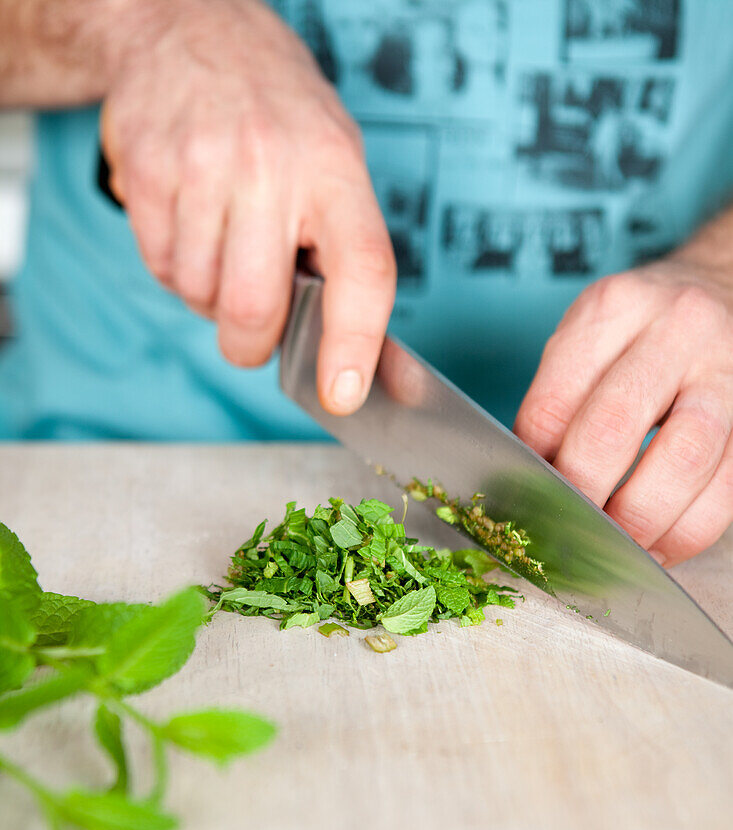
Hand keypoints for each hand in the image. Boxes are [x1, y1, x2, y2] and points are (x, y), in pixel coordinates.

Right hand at [101, 0, 395, 413]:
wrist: (185, 26)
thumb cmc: (275, 110)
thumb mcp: (334, 160)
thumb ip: (343, 252)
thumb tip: (360, 359)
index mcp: (334, 168)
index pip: (362, 271)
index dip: (355, 344)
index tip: (344, 393)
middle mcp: (270, 165)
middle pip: (255, 308)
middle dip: (250, 344)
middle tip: (254, 332)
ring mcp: (202, 166)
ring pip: (198, 296)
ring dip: (208, 298)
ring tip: (222, 245)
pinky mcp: (146, 171)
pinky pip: (158, 267)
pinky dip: (174, 269)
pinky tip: (189, 224)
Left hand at [514, 250, 732, 565]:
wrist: (722, 288)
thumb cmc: (639, 331)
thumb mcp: (587, 341)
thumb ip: (556, 406)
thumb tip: (527, 491)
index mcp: (613, 309)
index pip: (553, 405)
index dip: (533, 471)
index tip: (524, 505)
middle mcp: (676, 329)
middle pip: (613, 427)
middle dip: (581, 496)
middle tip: (564, 532)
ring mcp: (725, 371)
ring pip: (683, 461)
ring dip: (639, 520)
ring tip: (613, 547)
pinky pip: (726, 491)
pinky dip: (685, 532)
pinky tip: (656, 546)